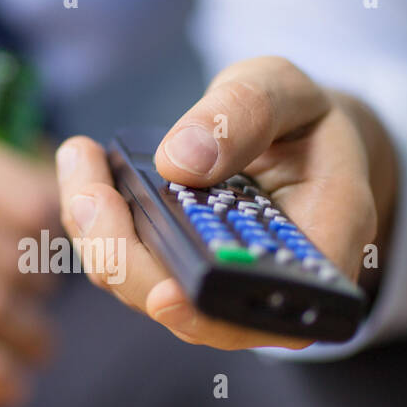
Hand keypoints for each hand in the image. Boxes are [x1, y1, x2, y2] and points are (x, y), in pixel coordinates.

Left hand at [55, 56, 396, 350]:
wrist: (294, 137)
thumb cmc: (297, 118)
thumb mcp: (281, 88)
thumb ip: (244, 113)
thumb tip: (181, 163)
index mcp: (326, 245)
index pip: (276, 317)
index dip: (217, 318)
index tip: (164, 295)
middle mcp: (270, 285)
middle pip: (192, 313)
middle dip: (129, 263)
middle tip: (91, 198)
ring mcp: (217, 286)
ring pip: (147, 292)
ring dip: (100, 237)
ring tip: (80, 162)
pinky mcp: (177, 273)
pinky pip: (127, 266)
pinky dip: (96, 223)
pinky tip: (83, 165)